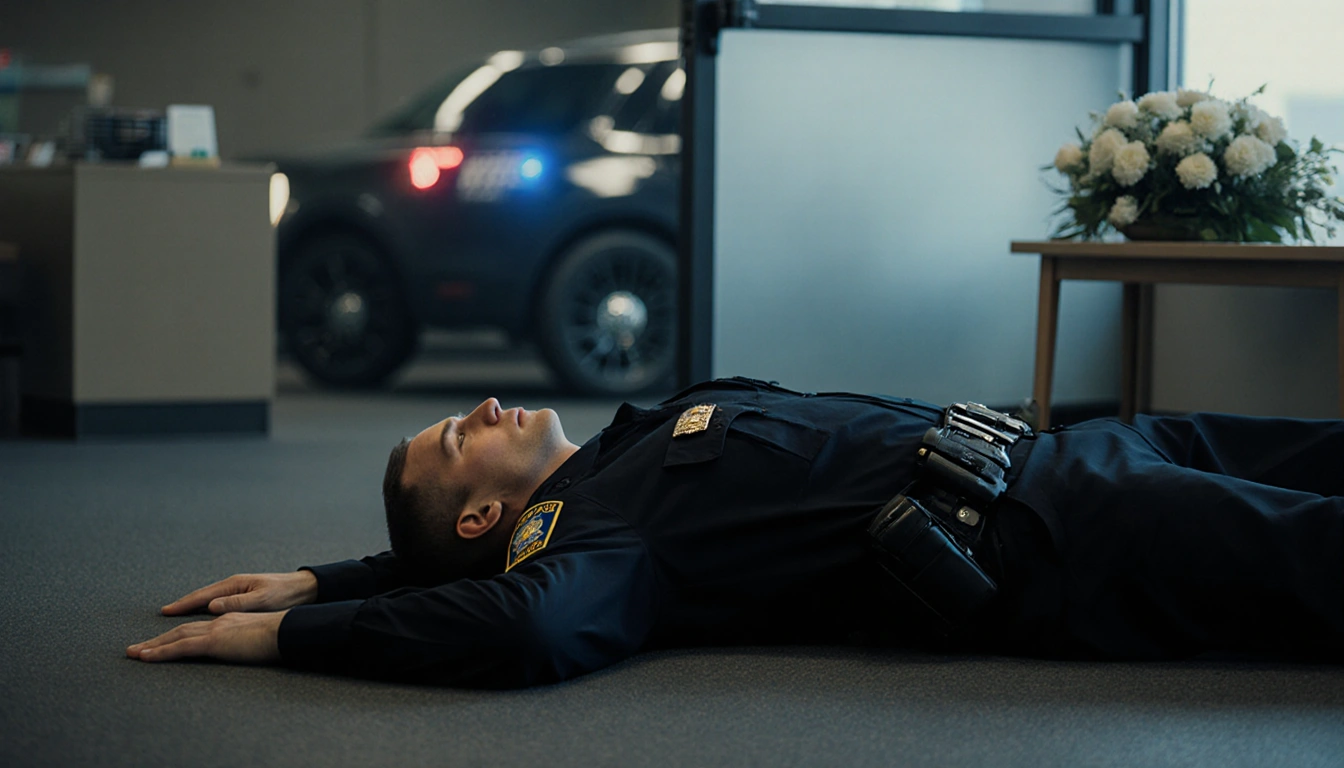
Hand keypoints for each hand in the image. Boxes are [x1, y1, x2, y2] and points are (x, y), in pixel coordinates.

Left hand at [127, 611, 286, 664]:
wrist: (289, 631)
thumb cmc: (283, 636)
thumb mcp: (261, 638)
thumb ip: (247, 642)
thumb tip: (243, 650)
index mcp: (231, 621)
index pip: (199, 628)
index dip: (179, 634)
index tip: (166, 642)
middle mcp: (219, 621)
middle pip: (181, 630)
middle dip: (158, 639)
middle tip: (138, 648)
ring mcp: (215, 630)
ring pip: (176, 636)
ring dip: (153, 645)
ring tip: (134, 653)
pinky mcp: (213, 641)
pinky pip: (180, 648)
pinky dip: (160, 652)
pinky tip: (145, 657)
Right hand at [160, 571, 318, 615]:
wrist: (303, 588)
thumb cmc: (285, 594)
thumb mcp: (262, 599)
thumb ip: (238, 603)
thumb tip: (211, 607)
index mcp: (235, 585)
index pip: (203, 596)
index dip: (184, 605)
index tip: (167, 611)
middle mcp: (233, 585)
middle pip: (201, 596)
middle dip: (182, 605)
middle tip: (164, 613)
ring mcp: (237, 590)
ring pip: (208, 598)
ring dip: (192, 606)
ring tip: (176, 614)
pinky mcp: (243, 595)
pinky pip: (218, 601)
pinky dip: (205, 607)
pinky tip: (202, 613)